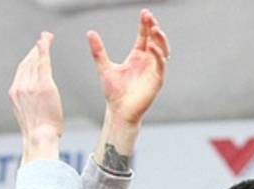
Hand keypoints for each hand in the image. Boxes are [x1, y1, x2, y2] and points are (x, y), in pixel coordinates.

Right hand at [9, 32, 62, 162]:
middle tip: (42, 40)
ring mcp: (30, 85)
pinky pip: (43, 63)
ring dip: (41, 46)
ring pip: (35, 60)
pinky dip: (44, 50)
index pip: (21, 71)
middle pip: (26, 63)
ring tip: (47, 37)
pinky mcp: (43, 85)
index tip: (34, 53)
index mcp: (15, 94)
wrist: (39, 138)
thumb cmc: (39, 135)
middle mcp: (19, 86)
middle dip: (34, 50)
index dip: (27, 60)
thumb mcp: (31, 119)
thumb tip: (38, 111)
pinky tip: (46, 41)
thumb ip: (31, 107)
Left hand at [87, 9, 169, 125]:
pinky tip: (150, 47)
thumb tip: (90, 32)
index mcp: (137, 57)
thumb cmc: (113, 93)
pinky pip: (161, 65)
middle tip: (149, 16)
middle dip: (154, 27)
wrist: (119, 111)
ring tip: (154, 29)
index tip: (145, 13)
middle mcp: (147, 62)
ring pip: (163, 50)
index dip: (145, 25)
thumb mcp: (104, 67)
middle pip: (155, 40)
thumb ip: (98, 51)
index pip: (144, 37)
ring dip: (160, 39)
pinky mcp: (157, 80)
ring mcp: (154, 71)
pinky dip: (158, 55)